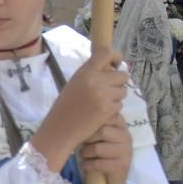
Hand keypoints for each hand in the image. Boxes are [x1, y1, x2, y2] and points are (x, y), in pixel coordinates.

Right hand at [30, 48, 127, 171]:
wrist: (59, 130)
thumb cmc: (64, 107)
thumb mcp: (74, 84)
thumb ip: (90, 75)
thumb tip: (109, 69)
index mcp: (85, 72)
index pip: (107, 53)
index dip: (116, 56)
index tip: (116, 64)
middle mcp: (95, 80)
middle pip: (122, 75)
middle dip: (119, 83)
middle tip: (109, 91)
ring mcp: (103, 95)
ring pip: (123, 91)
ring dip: (116, 97)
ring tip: (101, 103)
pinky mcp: (108, 109)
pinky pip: (119, 104)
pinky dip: (113, 109)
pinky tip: (100, 113)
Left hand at [78, 114, 132, 183]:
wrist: (110, 180)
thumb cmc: (99, 154)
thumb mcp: (96, 136)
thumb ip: (93, 124)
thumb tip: (76, 111)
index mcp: (121, 125)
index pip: (108, 115)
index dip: (92, 122)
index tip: (83, 129)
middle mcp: (126, 136)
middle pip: (102, 131)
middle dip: (87, 139)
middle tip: (82, 145)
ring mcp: (126, 151)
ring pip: (98, 148)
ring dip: (86, 153)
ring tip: (84, 156)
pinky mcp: (122, 165)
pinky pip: (100, 163)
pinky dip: (88, 165)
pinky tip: (86, 165)